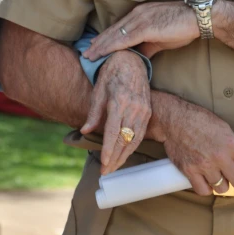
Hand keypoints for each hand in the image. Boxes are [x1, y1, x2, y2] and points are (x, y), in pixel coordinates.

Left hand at [81, 51, 150, 174]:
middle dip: (115, 158)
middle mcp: (133, 108)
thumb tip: (85, 131)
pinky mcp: (148, 112)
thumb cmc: (110, 76)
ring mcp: (143, 111)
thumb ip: (93, 113)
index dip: (109, 149)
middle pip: (125, 139)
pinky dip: (132, 146)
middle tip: (105, 172)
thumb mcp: (98, 91)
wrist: (131, 62)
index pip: (114, 131)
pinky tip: (124, 155)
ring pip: (134, 139)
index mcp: (119, 102)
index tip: (104, 163)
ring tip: (113, 168)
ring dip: (124, 156)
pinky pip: (140, 134)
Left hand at [83, 1, 199, 59]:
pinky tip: (103, 53)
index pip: (118, 27)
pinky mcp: (146, 27)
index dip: (105, 37)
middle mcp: (137, 14)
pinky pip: (124, 39)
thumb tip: (139, 57)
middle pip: (112, 31)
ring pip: (115, 35)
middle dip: (98, 43)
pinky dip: (112, 46)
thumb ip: (147, 46)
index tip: (94, 45)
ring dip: (101, 46)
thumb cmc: (182, 26)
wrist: (199, 17)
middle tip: (86, 53)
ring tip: (89, 56)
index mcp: (139, 14)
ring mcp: (140, 20)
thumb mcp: (161, 38)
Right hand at [159, 98, 233, 195]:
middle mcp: (219, 156)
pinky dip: (206, 188)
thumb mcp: (222, 126)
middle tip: (232, 173)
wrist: (173, 119)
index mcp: (230, 143)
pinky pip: (203, 190)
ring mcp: (203, 165)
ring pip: (222, 188)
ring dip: (221, 183)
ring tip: (216, 174)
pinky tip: (205, 180)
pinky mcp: (189, 170)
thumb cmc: (197, 119)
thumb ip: (233, 143)